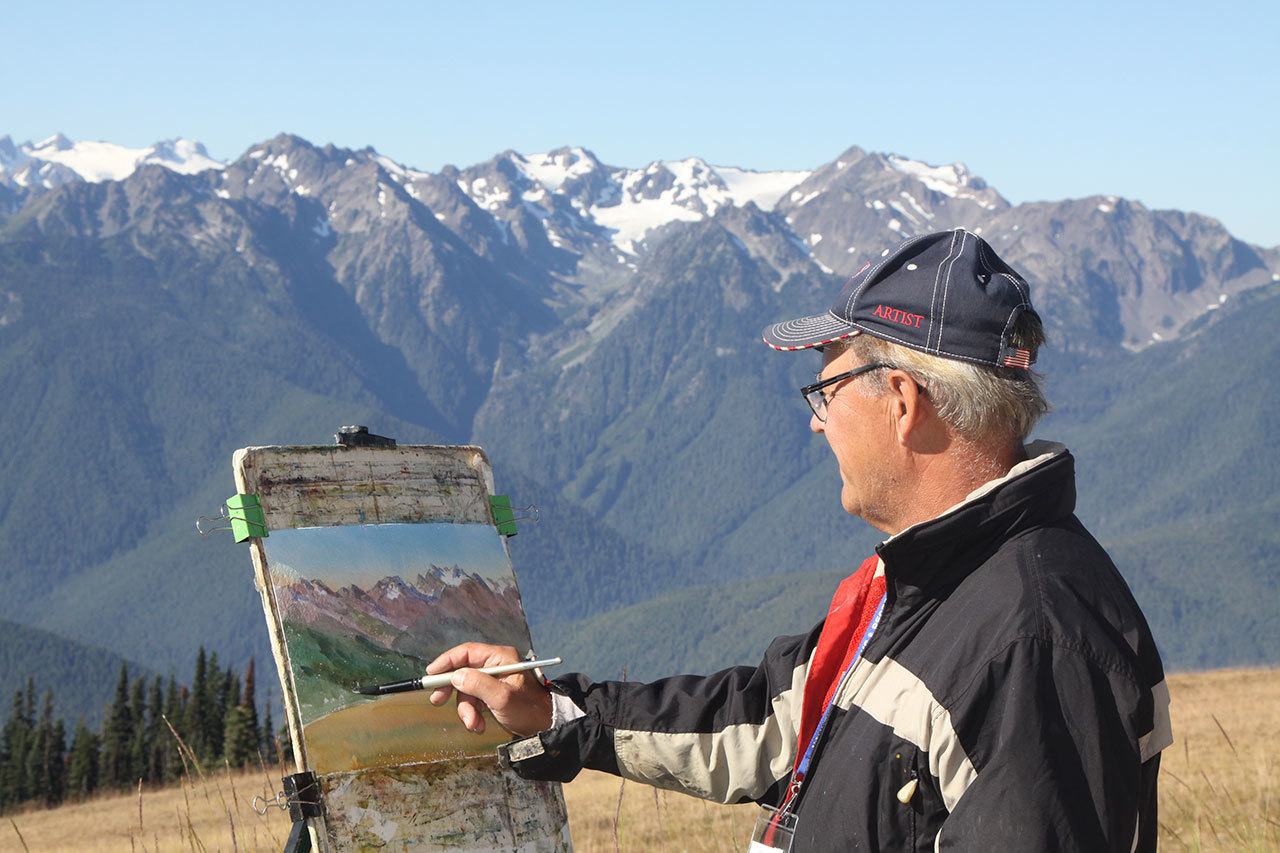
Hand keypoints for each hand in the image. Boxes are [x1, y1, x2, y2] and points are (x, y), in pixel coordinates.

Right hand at [425, 642, 552, 736]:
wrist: (545, 726)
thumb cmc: (528, 709)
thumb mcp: (502, 698)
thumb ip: (478, 685)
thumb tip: (455, 677)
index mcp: (500, 657)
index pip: (466, 652)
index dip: (447, 661)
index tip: (431, 674)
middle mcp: (495, 665)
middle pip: (463, 671)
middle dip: (452, 689)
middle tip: (437, 701)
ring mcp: (494, 680)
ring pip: (467, 691)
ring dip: (466, 709)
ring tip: (474, 725)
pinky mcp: (493, 695)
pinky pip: (474, 701)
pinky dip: (473, 714)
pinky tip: (479, 727)